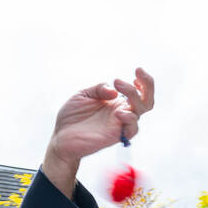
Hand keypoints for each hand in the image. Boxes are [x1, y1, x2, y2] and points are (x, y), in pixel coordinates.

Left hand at [41, 68, 154, 195]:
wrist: (60, 137)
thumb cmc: (72, 116)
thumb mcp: (83, 94)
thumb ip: (99, 89)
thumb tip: (114, 91)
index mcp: (116, 102)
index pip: (139, 92)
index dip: (144, 81)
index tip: (137, 71)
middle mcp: (121, 112)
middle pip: (146, 101)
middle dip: (147, 85)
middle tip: (134, 74)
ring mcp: (118, 124)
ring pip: (141, 111)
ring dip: (135, 96)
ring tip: (118, 87)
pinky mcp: (114, 136)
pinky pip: (132, 129)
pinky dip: (130, 118)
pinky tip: (119, 112)